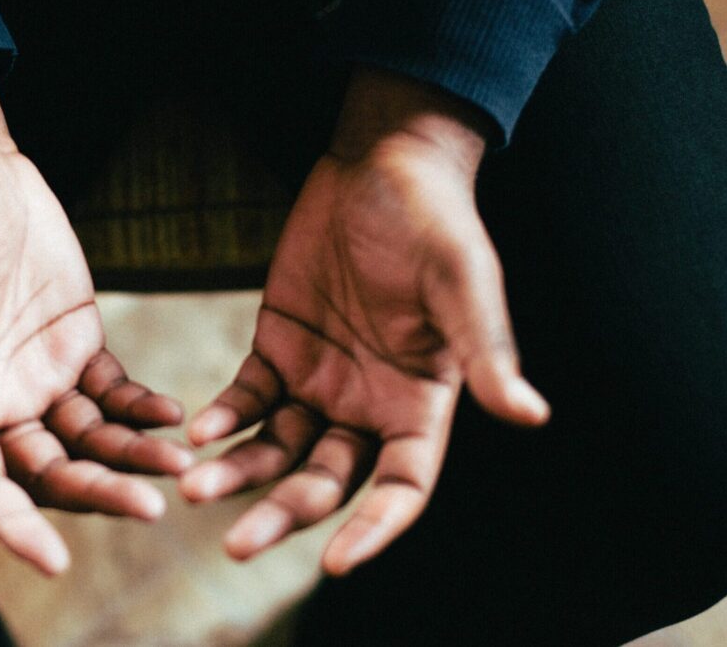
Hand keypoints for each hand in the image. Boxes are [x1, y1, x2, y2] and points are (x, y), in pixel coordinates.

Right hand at [0, 62, 191, 575]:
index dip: (11, 526)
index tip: (55, 561)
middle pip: (47, 473)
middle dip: (97, 494)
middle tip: (152, 508)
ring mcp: (38, 375)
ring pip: (89, 440)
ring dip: (132, 457)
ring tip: (183, 463)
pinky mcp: (76, 343)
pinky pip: (113, 393)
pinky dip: (141, 409)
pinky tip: (174, 415)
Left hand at [180, 69, 549, 575]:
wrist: (382, 165)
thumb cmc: (436, 222)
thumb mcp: (463, 282)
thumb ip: (484, 350)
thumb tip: (530, 414)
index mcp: (422, 402)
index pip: (402, 486)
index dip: (374, 527)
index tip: (335, 562)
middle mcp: (369, 405)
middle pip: (326, 480)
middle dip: (284, 513)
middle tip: (236, 545)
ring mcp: (320, 380)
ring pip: (277, 448)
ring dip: (239, 472)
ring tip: (196, 489)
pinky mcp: (278, 348)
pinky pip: (248, 398)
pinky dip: (225, 417)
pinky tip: (198, 431)